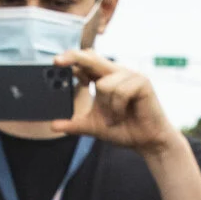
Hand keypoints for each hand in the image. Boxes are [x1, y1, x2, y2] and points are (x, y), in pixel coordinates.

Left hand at [53, 50, 177, 157]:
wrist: (147, 142)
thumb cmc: (123, 130)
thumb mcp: (94, 127)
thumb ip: (75, 124)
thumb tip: (53, 125)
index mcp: (105, 78)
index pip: (87, 62)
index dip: (72, 59)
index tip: (56, 62)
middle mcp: (116, 73)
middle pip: (92, 58)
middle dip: (75, 58)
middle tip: (57, 61)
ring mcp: (130, 75)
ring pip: (104, 84)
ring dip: (106, 107)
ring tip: (115, 118)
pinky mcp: (142, 82)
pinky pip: (119, 91)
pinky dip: (117, 108)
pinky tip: (123, 115)